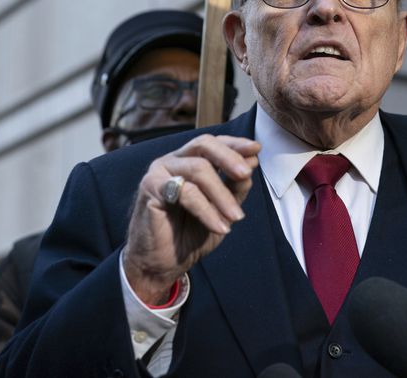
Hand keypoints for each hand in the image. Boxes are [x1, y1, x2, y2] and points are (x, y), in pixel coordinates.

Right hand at [122, 134, 260, 304]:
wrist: (164, 263)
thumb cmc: (190, 233)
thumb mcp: (222, 208)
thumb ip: (234, 186)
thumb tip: (252, 161)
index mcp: (188, 161)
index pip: (213, 143)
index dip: (235, 144)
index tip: (256, 149)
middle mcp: (173, 161)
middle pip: (204, 145)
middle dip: (229, 158)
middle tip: (246, 174)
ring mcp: (159, 171)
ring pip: (198, 169)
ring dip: (222, 195)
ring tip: (236, 217)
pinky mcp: (150, 187)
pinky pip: (186, 192)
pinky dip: (207, 210)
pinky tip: (219, 227)